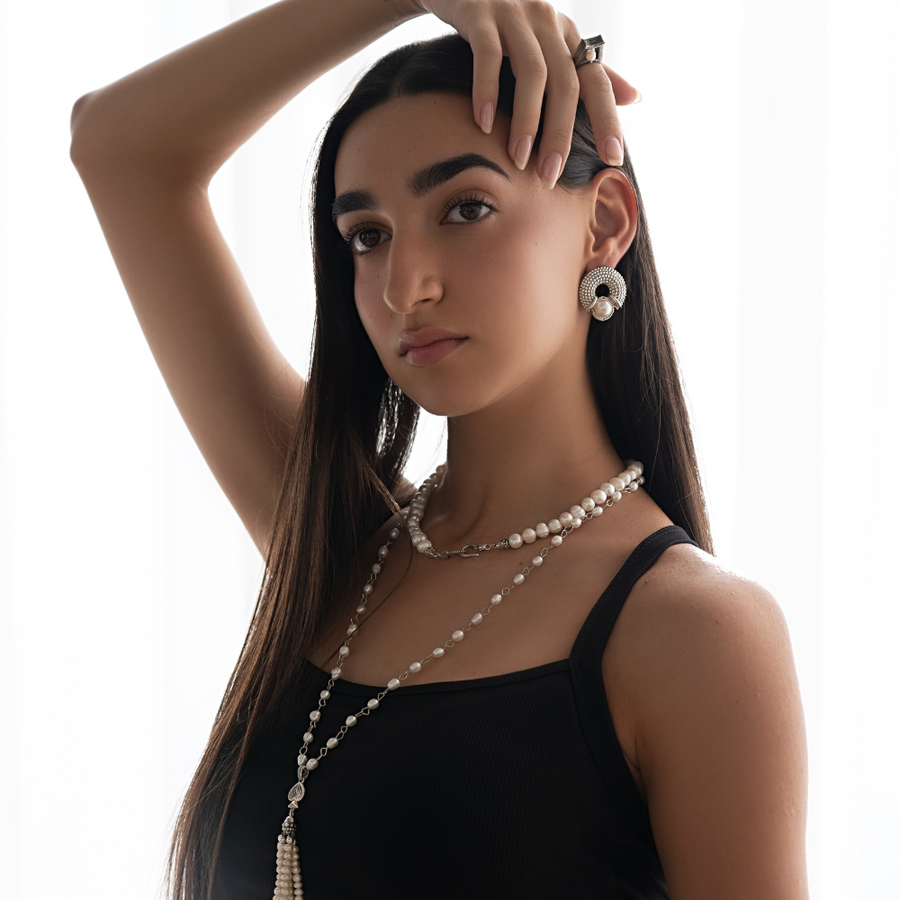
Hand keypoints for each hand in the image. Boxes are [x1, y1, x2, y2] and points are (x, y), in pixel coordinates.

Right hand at [409, 0, 640, 183]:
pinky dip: (486, 91)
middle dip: (560, 135)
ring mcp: (514, 15)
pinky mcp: (480, 14)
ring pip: (531, 73)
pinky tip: (484, 124)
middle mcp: (547, 22)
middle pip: (565, 84)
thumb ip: (589, 71)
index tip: (613, 159)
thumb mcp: (549, 44)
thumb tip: (634, 98)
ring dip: (526, 121)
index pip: (596, 82)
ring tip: (518, 159)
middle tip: (549, 176)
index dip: (607, 120)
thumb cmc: (506, 24)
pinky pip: (487, 56)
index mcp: (566, 35)